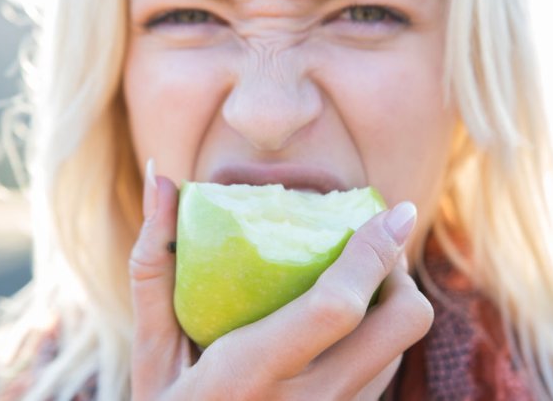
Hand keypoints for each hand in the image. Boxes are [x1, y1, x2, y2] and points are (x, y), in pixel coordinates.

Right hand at [129, 170, 433, 400]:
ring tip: (348, 279)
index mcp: (249, 374)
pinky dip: (375, 337)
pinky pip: (384, 374)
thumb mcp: (151, 348)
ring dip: (388, 303)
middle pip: (401, 325)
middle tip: (364, 249)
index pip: (335, 307)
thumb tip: (160, 178)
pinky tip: (338, 327)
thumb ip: (155, 264)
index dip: (373, 253)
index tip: (395, 210)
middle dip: (398, 272)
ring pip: (400, 349)